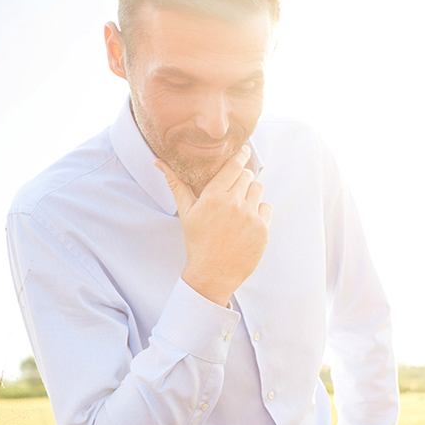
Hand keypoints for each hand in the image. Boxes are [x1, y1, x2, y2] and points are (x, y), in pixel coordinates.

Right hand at [158, 148, 267, 306]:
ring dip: (251, 194)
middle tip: (234, 192)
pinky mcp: (262, 229)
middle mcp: (233, 203)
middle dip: (242, 180)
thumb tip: (158, 162)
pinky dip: (259, 212)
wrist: (213, 273)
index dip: (241, 155)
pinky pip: (266, 208)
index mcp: (213, 197)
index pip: (234, 166)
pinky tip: (247, 223)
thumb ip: (176, 184)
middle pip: (248, 175)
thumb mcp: (186, 212)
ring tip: (240, 209)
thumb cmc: (197, 241)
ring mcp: (250, 216)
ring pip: (258, 189)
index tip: (244, 151)